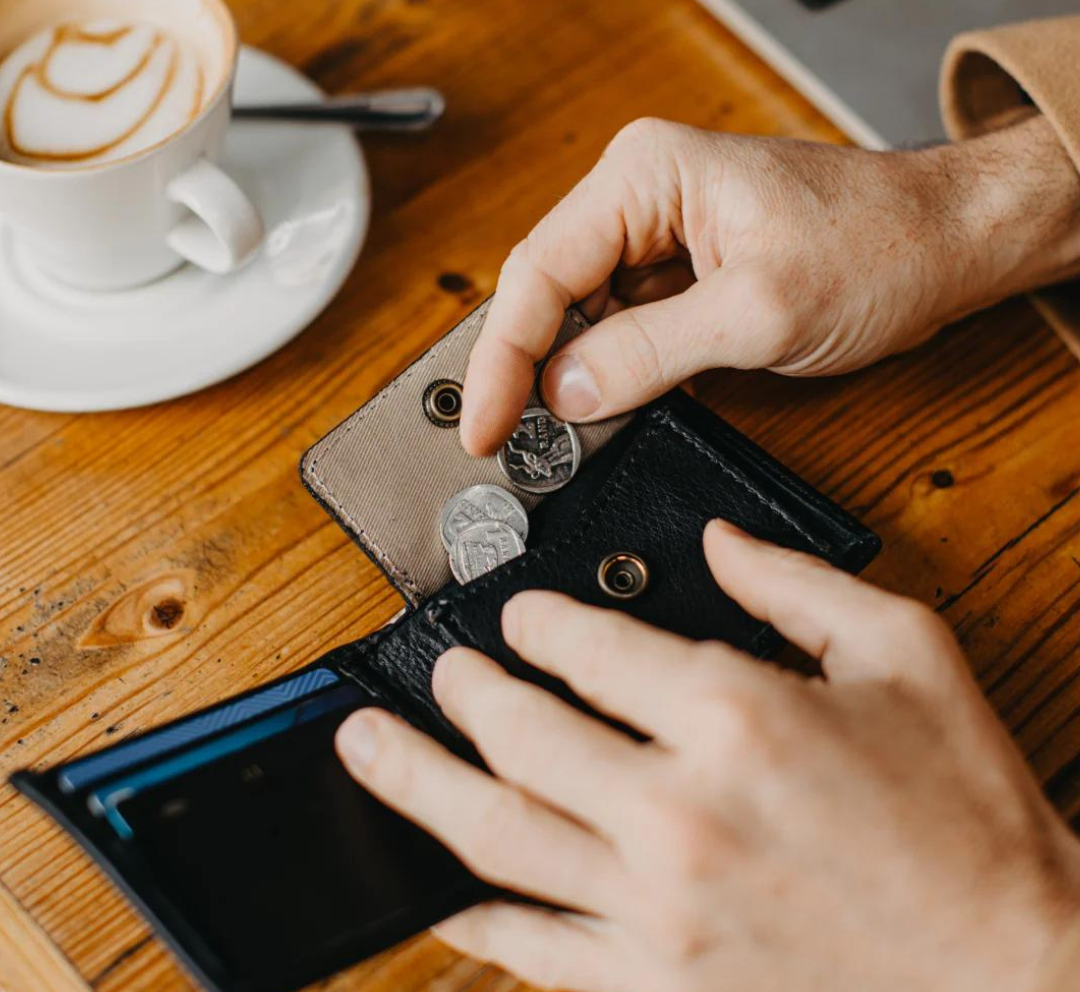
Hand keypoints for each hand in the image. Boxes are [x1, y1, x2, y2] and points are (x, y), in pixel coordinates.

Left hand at [336, 521, 1079, 991]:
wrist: (1016, 973)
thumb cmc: (969, 816)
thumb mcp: (904, 653)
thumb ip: (793, 581)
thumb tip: (718, 542)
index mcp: (735, 712)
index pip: (584, 647)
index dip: (533, 621)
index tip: (517, 615)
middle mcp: (680, 807)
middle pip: (520, 732)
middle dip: (463, 690)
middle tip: (439, 669)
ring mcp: (656, 905)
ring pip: (496, 833)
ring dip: (417, 782)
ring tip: (365, 745)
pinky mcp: (656, 982)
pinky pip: (532, 946)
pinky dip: (471, 913)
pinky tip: (433, 884)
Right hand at [461, 114, 1079, 453]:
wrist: (948, 242)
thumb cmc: (878, 248)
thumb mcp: (759, 311)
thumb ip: (651, 351)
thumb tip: (565, 392)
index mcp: (645, 175)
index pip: (539, 271)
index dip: (502, 358)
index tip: (486, 428)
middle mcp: (640, 193)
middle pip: (545, 290)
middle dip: (523, 369)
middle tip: (507, 443)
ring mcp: (657, 232)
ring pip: (576, 313)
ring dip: (563, 375)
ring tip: (548, 437)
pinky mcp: (679, 269)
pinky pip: (617, 324)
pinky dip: (604, 371)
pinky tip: (599, 409)